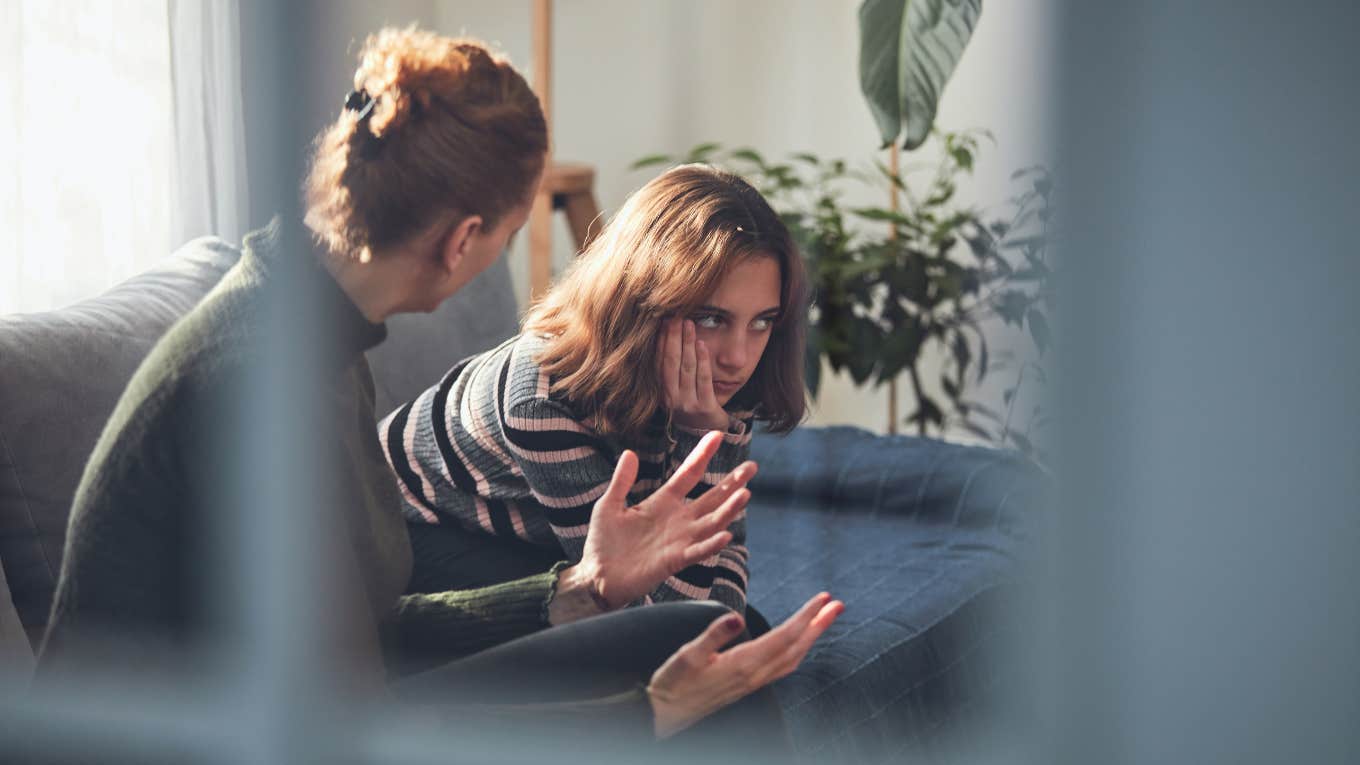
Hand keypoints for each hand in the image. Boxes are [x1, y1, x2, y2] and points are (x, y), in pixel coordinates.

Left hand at [568, 431, 756, 613]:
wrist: (597, 577)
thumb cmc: (603, 542)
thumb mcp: (609, 505)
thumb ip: (621, 481)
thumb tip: (629, 452)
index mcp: (662, 502)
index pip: (689, 474)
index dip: (703, 454)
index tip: (717, 434)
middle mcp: (678, 519)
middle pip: (712, 497)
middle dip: (732, 482)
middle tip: (753, 467)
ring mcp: (679, 540)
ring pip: (712, 522)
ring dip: (729, 510)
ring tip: (746, 494)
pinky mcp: (675, 560)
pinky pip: (698, 551)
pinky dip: (712, 544)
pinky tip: (726, 534)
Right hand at [646, 592, 844, 737]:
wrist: (666, 713)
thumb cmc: (673, 683)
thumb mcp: (687, 655)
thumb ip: (713, 635)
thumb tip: (735, 617)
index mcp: (744, 664)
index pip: (785, 636)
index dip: (807, 617)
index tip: (823, 599)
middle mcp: (755, 675)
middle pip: (797, 646)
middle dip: (819, 624)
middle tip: (838, 605)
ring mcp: (754, 682)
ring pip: (793, 657)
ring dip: (811, 637)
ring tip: (823, 618)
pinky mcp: (748, 685)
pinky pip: (783, 666)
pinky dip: (797, 650)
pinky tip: (798, 643)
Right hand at [660, 318, 729, 431]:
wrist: (708, 434)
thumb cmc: (692, 405)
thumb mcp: (676, 390)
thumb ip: (671, 369)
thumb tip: (667, 335)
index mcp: (661, 393)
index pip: (659, 362)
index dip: (661, 341)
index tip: (663, 321)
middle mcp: (671, 400)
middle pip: (671, 363)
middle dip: (673, 337)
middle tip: (675, 316)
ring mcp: (688, 404)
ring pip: (686, 368)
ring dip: (687, 344)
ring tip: (689, 324)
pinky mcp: (705, 407)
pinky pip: (703, 379)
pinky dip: (702, 360)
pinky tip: (702, 344)